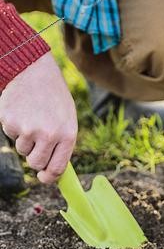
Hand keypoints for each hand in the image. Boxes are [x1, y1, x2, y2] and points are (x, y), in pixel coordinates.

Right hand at [0, 52, 77, 183]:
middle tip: (37, 140)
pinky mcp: (11, 123)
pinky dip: (15, 126)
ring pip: (22, 150)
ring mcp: (28, 129)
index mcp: (67, 134)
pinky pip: (11, 135)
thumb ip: (62, 143)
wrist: (34, 71)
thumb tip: (54, 170)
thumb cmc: (53, 97)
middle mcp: (49, 134)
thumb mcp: (67, 118)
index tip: (44, 177)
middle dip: (35, 157)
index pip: (57, 168)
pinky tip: (22, 110)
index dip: (49, 177)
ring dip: (25, 138)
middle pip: (36, 164)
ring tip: (32, 116)